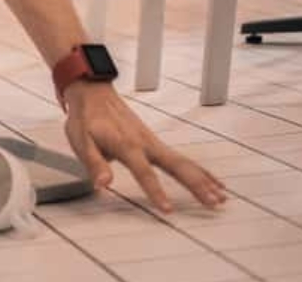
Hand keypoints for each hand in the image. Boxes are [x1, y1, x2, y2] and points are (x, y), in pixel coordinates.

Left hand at [63, 82, 226, 212]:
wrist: (93, 93)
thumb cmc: (86, 118)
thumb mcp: (80, 141)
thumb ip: (94, 163)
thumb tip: (102, 184)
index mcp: (127, 144)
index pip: (144, 172)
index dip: (156, 191)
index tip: (169, 209)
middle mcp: (145, 143)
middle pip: (176, 166)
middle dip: (196, 185)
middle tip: (213, 202)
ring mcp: (153, 142)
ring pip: (184, 162)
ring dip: (203, 179)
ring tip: (221, 197)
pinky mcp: (155, 142)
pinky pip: (181, 158)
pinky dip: (198, 170)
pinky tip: (211, 181)